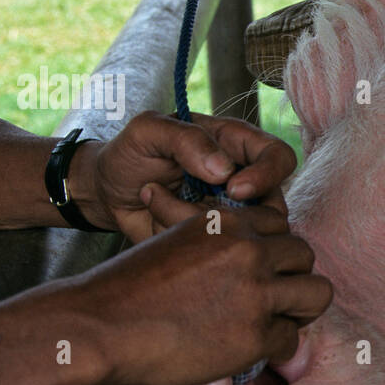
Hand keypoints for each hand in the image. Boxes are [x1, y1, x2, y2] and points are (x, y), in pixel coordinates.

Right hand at [72, 185, 332, 384]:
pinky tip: (250, 351)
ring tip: (275, 323)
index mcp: (228, 221)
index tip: (260, 272)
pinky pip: (291, 339)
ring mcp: (256, 292)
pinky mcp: (254, 334)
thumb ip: (211, 236)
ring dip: (299, 311)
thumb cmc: (129, 288)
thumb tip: (224, 228)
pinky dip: (275, 348)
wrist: (99, 326)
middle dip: (293, 278)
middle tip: (274, 301)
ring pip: (316, 293)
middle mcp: (249, 250)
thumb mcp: (175, 239)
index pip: (282, 226)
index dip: (274, 251)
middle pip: (305, 256)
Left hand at [74, 111, 297, 242]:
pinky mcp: (214, 242)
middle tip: (197, 211)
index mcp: (236, 146)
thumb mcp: (149, 131)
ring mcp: (231, 215)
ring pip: (244, 235)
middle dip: (234, 215)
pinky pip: (214, 252)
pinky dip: (182, 239)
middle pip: (273, 206)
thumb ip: (186, 139)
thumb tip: (225, 169)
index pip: (279, 158)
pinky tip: (156, 223)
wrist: (105, 191)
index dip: (267, 175)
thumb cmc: (130, 153)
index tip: (235, 189)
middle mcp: (242, 181)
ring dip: (197, 224)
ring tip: (157, 204)